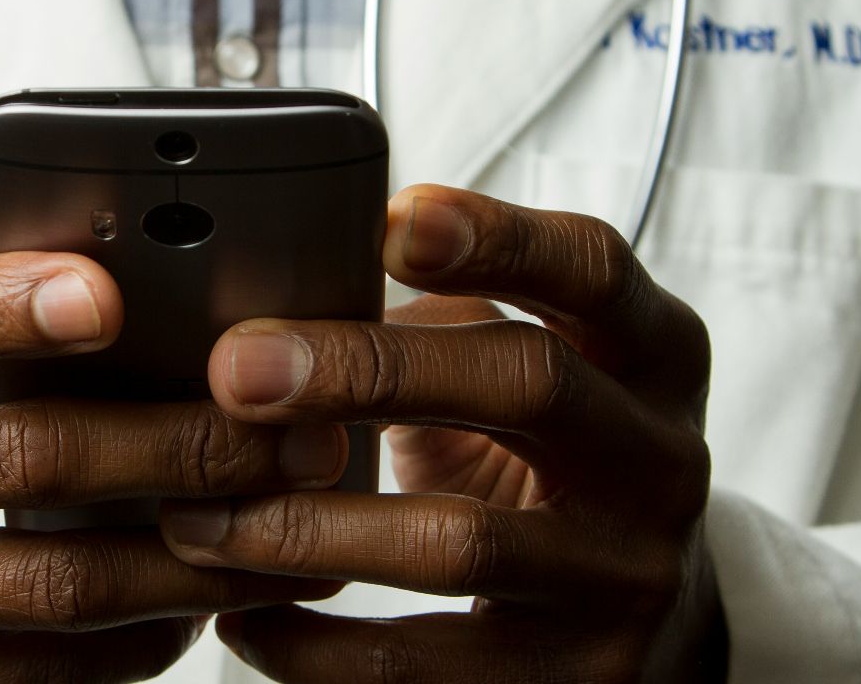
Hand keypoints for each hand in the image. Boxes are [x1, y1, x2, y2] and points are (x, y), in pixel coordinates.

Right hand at [0, 232, 343, 682]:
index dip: (1, 304)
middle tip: (296, 431)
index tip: (107, 298)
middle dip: (184, 444)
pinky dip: (141, 637)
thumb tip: (110, 258)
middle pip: (23, 459)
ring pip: (55, 583)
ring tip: (292, 521)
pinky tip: (207, 599)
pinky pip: (39, 672)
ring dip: (196, 556)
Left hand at [157, 186, 723, 682]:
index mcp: (653, 353)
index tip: (388, 221)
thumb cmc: (554, 459)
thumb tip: (278, 288)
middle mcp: (660, 459)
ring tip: (200, 515)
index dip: (497, 237)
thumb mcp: (538, 367)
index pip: (592, 269)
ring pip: (460, 542)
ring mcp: (627, 578)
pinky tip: (243, 616)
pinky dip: (315, 646)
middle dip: (369, 367)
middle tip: (237, 369)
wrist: (656, 626)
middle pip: (530, 382)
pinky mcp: (579, 682)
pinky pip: (425, 668)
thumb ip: (446, 318)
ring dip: (307, 525)